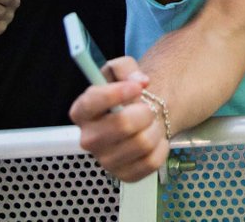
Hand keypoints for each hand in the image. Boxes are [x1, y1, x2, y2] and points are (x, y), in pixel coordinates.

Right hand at [70, 57, 170, 181]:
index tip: (137, 87)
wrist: (140, 120)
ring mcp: (105, 160)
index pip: (91, 103)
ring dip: (155, 128)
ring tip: (153, 123)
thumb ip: (127, 68)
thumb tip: (140, 81)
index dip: (115, 93)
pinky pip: (151, 162)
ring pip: (141, 143)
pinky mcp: (124, 175)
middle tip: (149, 108)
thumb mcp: (121, 71)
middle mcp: (89, 139)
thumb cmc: (126, 96)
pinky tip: (156, 139)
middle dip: (144, 112)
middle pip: (121, 125)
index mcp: (82, 112)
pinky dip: (161, 147)